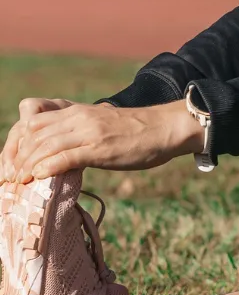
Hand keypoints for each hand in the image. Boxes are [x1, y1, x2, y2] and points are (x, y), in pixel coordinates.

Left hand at [1, 100, 201, 182]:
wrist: (167, 127)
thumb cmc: (138, 130)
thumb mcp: (103, 124)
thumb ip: (81, 131)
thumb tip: (64, 152)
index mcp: (78, 112)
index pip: (34, 123)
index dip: (18, 144)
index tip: (13, 164)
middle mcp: (79, 118)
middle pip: (34, 134)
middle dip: (17, 157)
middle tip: (9, 178)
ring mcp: (89, 132)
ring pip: (45, 146)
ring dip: (27, 166)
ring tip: (18, 183)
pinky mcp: (100, 148)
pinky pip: (66, 156)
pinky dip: (47, 167)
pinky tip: (38, 178)